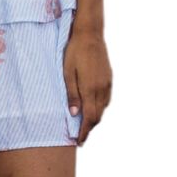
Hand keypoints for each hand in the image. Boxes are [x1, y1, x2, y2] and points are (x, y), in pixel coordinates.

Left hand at [63, 27, 112, 145]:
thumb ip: (72, 94)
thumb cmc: (74, 52)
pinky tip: (93, 107)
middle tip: (81, 137)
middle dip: (89, 128)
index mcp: (90, 89)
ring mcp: (107, 83)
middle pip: (98, 116)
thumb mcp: (67, 73)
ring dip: (95, 118)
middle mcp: (101, 89)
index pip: (89, 118)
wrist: (90, 34)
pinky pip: (106, 99)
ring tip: (85, 124)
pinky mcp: (109, 78)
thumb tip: (74, 114)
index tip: (79, 141)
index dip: (84, 132)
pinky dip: (100, 107)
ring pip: (103, 108)